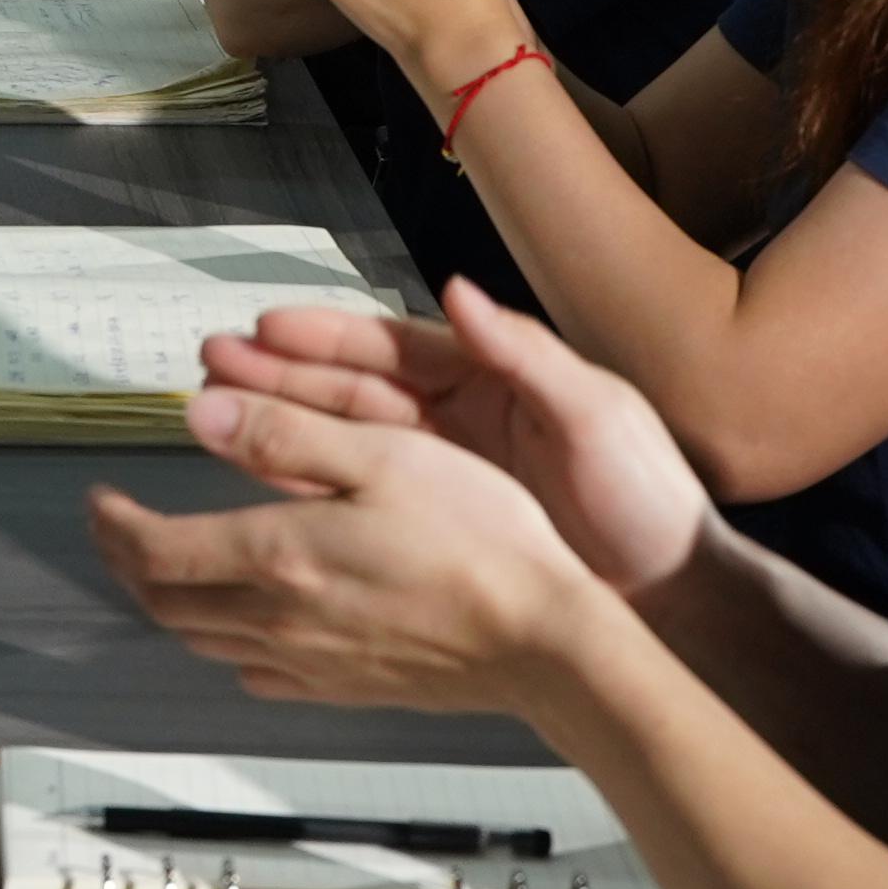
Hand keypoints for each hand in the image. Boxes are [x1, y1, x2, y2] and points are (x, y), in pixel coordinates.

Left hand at [86, 390, 624, 715]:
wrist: (543, 639)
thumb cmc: (480, 543)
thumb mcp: (382, 457)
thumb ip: (281, 438)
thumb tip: (201, 417)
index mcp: (276, 554)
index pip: (155, 549)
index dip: (114, 525)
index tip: (102, 501)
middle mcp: (278, 617)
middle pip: (166, 601)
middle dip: (130, 562)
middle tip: (120, 531)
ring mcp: (309, 661)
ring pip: (204, 640)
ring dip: (172, 602)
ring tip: (169, 569)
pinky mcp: (345, 688)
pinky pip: (260, 675)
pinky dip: (231, 647)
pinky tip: (246, 629)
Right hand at [193, 283, 715, 599]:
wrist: (674, 596)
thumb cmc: (651, 502)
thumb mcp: (597, 415)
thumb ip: (527, 353)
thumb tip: (460, 292)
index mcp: (493, 380)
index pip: (394, 346)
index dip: (329, 335)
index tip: (268, 325)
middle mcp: (458, 420)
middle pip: (352, 388)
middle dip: (280, 373)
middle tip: (213, 362)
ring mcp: (445, 476)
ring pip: (344, 442)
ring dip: (280, 424)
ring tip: (214, 410)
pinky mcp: (440, 527)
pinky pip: (358, 500)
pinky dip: (307, 488)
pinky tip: (258, 482)